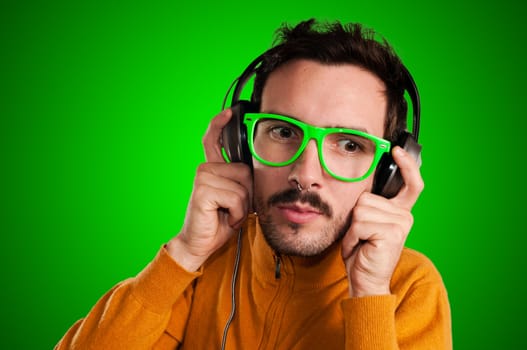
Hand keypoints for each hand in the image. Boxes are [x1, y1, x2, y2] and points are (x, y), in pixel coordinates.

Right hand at [167, 109, 252, 270]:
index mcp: (213, 168)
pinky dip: (236, 213)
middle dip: (247, 194)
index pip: (214, 140)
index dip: (220, 124)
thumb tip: (257, 170)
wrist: (201, 244)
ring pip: (243, 186)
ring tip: (228, 213)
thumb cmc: (220, 221)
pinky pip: (236, 197)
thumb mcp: (237, 198)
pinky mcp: (203, 191)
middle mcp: (206, 169)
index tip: (229, 112)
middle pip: (245, 171)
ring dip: (242, 206)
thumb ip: (242, 181)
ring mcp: (203, 178)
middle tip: (233, 208)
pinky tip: (225, 218)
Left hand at [341, 146, 423, 296]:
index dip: (407, 166)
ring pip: (360, 210)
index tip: (397, 150)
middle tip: (361, 237)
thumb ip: (369, 205)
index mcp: (400, 211)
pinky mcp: (392, 233)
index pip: (411, 184)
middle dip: (355, 218)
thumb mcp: (365, 223)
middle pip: (366, 198)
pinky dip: (352, 237)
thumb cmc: (361, 252)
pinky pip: (360, 224)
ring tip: (360, 243)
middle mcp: (404, 216)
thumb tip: (363, 188)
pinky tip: (360, 247)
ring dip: (352, 230)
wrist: (364, 280)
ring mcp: (400, 224)